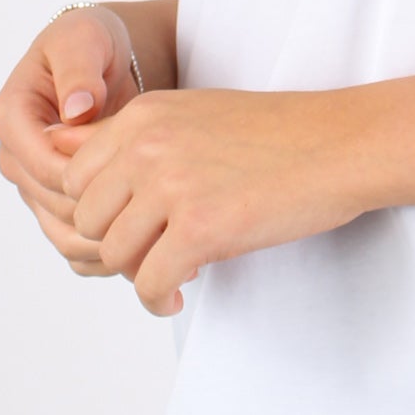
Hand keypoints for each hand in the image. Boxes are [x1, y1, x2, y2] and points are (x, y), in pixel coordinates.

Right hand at [0, 7, 143, 276]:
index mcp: (13, 117)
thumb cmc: (93, 41)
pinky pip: (76, 244)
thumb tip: (76, 108)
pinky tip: (149, 251)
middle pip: (52, 207)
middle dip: (102, 219)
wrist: (109, 57)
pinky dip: (109, 254)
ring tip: (158, 245)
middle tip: (155, 223)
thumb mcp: (85, 40)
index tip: (135, 182)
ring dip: (108, 246)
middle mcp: (18, 157)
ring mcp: (37, 185)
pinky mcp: (59, 204)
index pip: (42, 165)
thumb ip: (79, 71)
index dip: (85, 179)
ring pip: (63, 234)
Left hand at [59, 86, 370, 316]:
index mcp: (143, 116)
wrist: (342, 144)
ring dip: (138, 272)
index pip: (72, 175)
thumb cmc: (277, 134)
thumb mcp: (194, 116)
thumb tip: (78, 173)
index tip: (128, 224)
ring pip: (113, 254)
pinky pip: (148, 282)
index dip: (97, 209)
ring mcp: (172, 186)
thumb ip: (139, 141)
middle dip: (114, 242)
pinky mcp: (200, 228)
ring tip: (169, 273)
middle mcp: (147, 146)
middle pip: (86, 218)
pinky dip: (157, 298)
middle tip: (150, 252)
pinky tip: (178, 294)